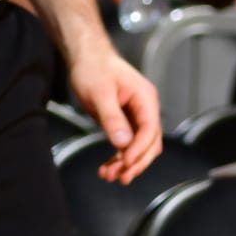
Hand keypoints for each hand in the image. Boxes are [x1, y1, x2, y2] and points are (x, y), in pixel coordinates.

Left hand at [66, 39, 162, 185]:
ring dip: (126, 163)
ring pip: (138, 147)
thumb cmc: (93, 68)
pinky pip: (126, 144)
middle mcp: (144, 108)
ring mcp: (136, 115)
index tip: (125, 162)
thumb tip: (123, 142)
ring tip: (109, 176)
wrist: (85, 58)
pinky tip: (107, 168)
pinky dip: (118, 157)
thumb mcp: (100, 93)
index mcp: (145, 98)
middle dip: (136, 162)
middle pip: (149, 143)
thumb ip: (112, 118)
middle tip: (121, 177)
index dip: (139, 149)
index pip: (150, 129)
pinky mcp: (124, 121)